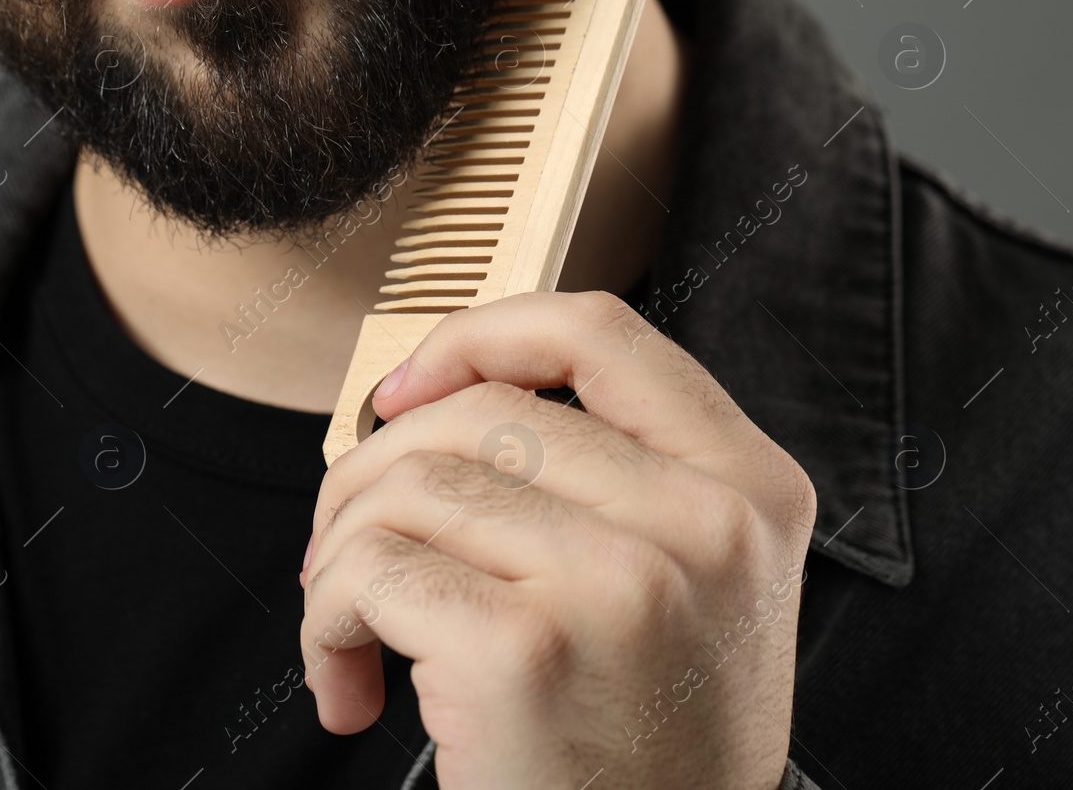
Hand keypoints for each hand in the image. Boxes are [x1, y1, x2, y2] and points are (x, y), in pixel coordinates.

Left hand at [299, 291, 816, 789]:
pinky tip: (349, 685)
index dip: (479, 335)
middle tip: (346, 550)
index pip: (598, 331)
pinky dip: (324, 620)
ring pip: (407, 484)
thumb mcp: (690, 583)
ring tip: (347, 630)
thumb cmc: (645, 742)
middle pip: (477, 411)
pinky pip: (369, 570)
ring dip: (339, 558)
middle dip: (372, 473)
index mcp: (748, 485)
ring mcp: (619, 583)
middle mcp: (702, 522)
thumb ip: (612, 474)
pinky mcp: (525, 650)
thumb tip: (435, 393)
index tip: (406, 390)